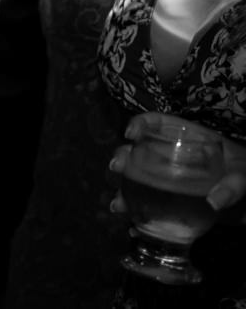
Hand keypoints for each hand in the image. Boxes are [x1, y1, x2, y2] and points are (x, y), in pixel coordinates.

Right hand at [108, 112, 245, 222]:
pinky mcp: (168, 201)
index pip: (157, 123)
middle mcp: (170, 156)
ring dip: (124, 191)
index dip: (141, 123)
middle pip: (138, 151)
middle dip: (123, 158)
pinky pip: (147, 206)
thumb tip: (214, 201)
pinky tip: (134, 228)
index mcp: (186, 139)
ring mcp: (167, 179)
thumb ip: (234, 185)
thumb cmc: (242, 174)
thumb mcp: (242, 174)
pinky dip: (140, 217)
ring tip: (118, 205)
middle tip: (116, 167)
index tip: (131, 134)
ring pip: (137, 180)